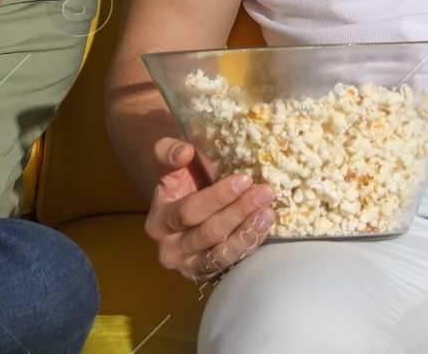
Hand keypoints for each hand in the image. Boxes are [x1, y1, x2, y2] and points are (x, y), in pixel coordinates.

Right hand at [144, 137, 275, 281]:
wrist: (184, 214)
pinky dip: (251, 245)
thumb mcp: (170, 169)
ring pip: (223, 255)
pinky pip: (234, 264)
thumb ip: (169, 153)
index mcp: (159, 223)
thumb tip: (185, 151)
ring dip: (248, 233)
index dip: (217, 197)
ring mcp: (192, 268)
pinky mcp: (211, 276)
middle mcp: (171, 251)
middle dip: (239, 211)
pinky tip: (264, 227)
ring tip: (268, 212)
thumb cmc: (181, 187)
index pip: (188, 212)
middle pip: (209, 233)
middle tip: (265, 192)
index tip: (244, 179)